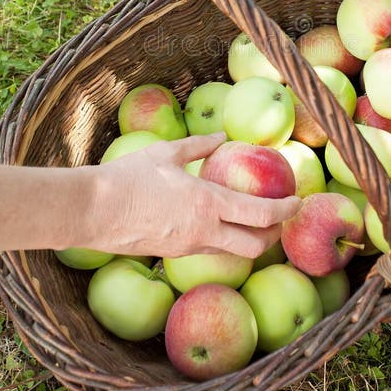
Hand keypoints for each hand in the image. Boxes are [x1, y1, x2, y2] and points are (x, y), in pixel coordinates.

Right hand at [88, 132, 300, 258]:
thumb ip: (198, 146)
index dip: (285, 211)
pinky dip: (221, 239)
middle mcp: (204, 231)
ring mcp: (188, 247)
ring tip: (252, 222)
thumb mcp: (166, 153)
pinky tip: (215, 223)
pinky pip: (207, 248)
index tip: (297, 203)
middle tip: (280, 220)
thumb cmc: (129, 177)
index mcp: (208, 204)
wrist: (92, 212)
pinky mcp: (172, 254)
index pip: (261, 215)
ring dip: (247, 240)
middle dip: (273, 236)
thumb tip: (221, 136)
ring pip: (231, 251)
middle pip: (254, 246)